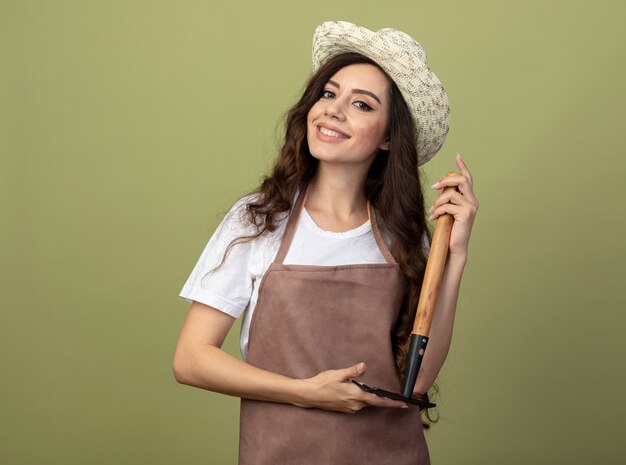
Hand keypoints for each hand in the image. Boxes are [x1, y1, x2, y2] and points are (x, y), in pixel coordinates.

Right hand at [293, 362, 407, 413]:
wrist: (309, 395)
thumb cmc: (322, 383)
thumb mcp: (338, 374)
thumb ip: (352, 371)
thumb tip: (364, 366)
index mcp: (355, 395)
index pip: (378, 400)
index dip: (392, 403)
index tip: (403, 405)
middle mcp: (355, 405)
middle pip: (373, 402)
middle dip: (381, 398)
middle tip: (391, 394)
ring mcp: (350, 408)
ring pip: (365, 402)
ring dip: (368, 396)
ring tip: (362, 387)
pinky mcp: (345, 409)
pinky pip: (358, 404)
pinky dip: (360, 398)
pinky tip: (354, 390)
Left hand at [428, 153, 478, 257]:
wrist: (454, 247)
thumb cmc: (450, 229)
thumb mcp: (448, 210)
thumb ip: (447, 197)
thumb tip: (440, 184)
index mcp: (470, 198)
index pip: (468, 178)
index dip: (462, 166)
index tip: (457, 155)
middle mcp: (473, 201)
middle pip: (461, 180)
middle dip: (446, 180)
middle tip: (435, 187)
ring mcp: (471, 207)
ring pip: (451, 193)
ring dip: (438, 201)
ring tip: (433, 211)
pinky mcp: (466, 214)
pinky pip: (448, 206)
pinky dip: (438, 211)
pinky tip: (433, 218)